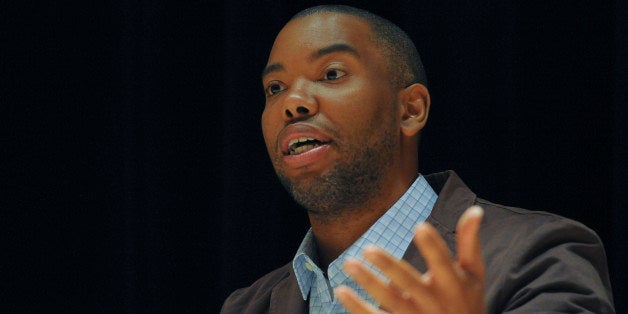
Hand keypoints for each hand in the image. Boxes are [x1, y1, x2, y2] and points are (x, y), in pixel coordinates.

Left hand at [335, 206, 485, 313]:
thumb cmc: (468, 301)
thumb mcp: (474, 275)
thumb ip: (469, 243)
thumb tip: (475, 210)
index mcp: (453, 285)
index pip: (443, 263)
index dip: (433, 246)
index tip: (420, 226)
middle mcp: (434, 302)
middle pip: (409, 283)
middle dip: (389, 266)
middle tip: (368, 249)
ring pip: (389, 301)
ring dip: (368, 283)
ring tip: (349, 263)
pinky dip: (358, 307)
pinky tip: (341, 291)